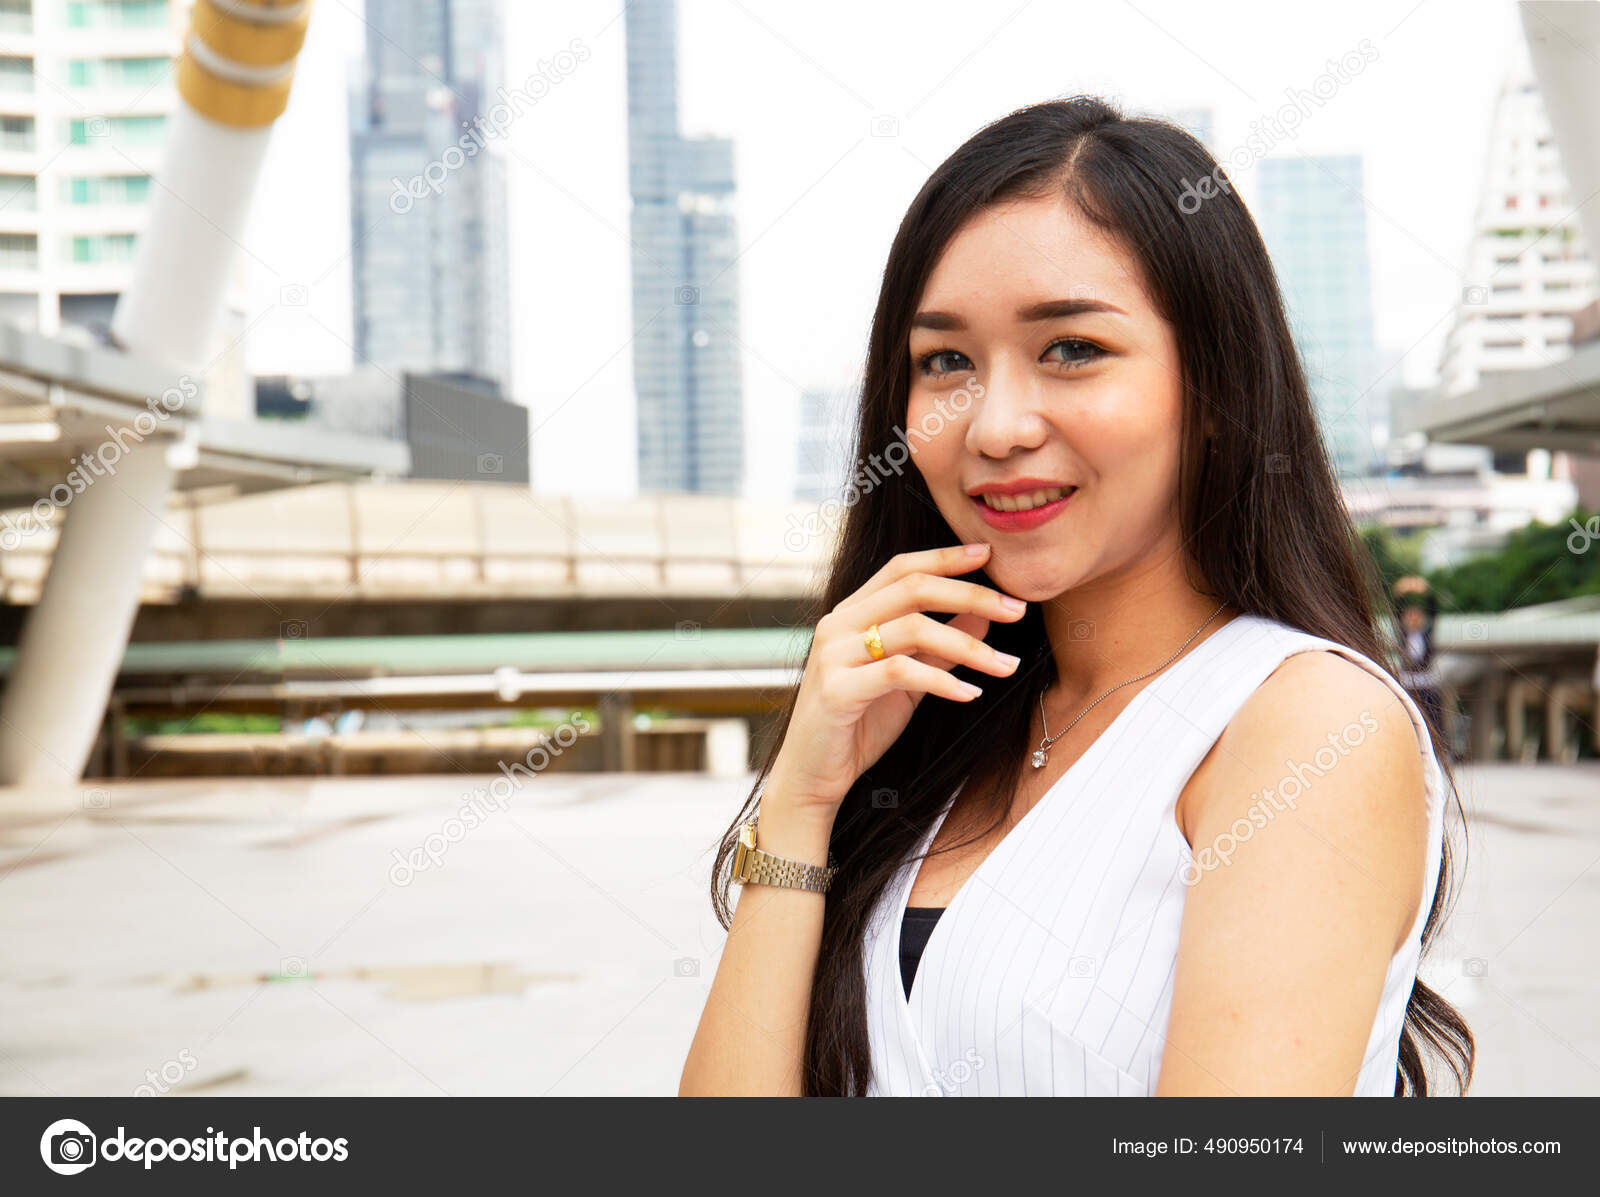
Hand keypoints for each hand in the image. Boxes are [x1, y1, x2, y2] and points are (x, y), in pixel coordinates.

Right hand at [766, 543, 1025, 820]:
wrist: (813, 775)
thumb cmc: (859, 724)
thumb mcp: (909, 680)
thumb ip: (939, 648)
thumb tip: (983, 617)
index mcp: (852, 613)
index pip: (901, 568)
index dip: (945, 557)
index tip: (989, 553)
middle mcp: (839, 624)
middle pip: (913, 588)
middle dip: (971, 594)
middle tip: (1017, 608)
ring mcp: (834, 655)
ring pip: (914, 629)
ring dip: (969, 647)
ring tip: (1007, 666)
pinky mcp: (837, 690)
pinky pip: (900, 672)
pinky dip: (942, 681)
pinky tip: (970, 694)